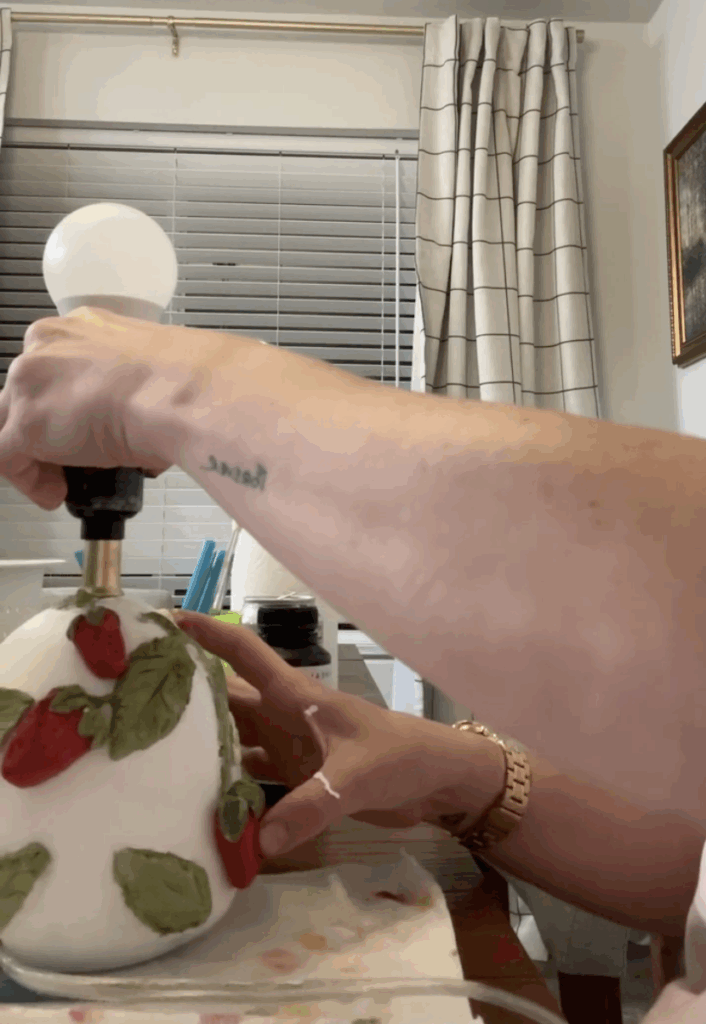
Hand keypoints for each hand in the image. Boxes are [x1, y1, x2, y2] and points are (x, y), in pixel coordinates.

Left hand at [0, 307, 232, 507]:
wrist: (183, 393)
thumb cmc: (186, 381)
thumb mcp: (153, 374)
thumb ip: (129, 391)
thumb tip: (135, 424)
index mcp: (82, 326)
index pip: (55, 370)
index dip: (67, 408)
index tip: (84, 431)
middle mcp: (47, 345)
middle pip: (28, 396)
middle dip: (48, 432)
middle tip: (75, 460)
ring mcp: (30, 383)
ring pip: (11, 424)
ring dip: (36, 457)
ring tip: (66, 482)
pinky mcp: (26, 423)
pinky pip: (5, 458)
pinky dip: (29, 481)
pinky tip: (56, 494)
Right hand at [174, 611, 504, 859]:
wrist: (436, 780)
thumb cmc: (401, 756)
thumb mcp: (357, 776)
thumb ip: (312, 806)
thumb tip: (259, 840)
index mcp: (297, 697)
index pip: (245, 656)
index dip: (207, 636)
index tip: (165, 622)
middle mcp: (284, 716)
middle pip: (227, 701)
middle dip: (186, 697)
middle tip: (131, 703)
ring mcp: (288, 747)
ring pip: (234, 740)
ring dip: (203, 748)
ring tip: (151, 759)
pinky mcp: (297, 777)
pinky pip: (251, 778)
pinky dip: (229, 790)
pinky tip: (200, 807)